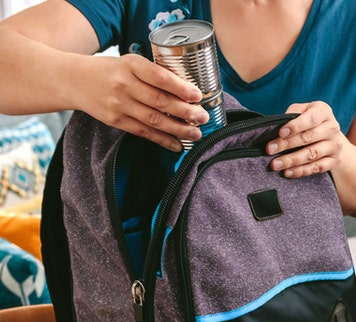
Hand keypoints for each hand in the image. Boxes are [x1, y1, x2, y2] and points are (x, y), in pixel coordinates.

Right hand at [79, 54, 208, 151]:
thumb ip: (154, 74)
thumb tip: (190, 91)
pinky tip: (178, 144)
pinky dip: (163, 140)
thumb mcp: (129, 63)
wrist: (72, 80)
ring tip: (196, 133)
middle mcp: (124, 84)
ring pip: (154, 120)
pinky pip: (143, 132)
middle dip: (186, 112)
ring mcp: (118, 104)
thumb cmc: (110, 71)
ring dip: (179, 129)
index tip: (198, 95)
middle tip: (204, 117)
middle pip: (160, 101)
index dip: (181, 88)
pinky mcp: (115, 120)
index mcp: (131, 65)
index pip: (159, 77)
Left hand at [267, 101, 344, 177]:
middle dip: (287, 144)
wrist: (330, 136)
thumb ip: (291, 116)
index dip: (295, 126)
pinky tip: (288, 172)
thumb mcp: (301, 111)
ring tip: (276, 164)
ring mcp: (335, 145)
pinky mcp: (335, 160)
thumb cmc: (309, 121)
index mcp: (323, 112)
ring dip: (291, 160)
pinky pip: (317, 167)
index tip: (280, 133)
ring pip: (312, 154)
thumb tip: (274, 129)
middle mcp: (332, 128)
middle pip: (308, 137)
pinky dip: (301, 171)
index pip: (311, 119)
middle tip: (270, 149)